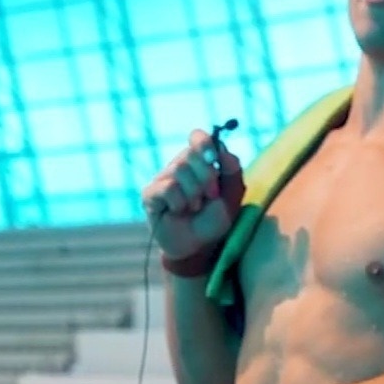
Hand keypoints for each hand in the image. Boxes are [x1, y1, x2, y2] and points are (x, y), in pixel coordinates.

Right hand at [142, 130, 244, 259]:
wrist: (199, 246)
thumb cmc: (214, 220)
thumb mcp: (231, 197)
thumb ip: (232, 172)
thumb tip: (224, 151)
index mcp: (199, 162)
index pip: (197, 137)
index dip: (204, 142)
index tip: (213, 157)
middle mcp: (179, 167)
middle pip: (190, 154)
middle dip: (206, 176)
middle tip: (211, 195)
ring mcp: (163, 179)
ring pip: (179, 170)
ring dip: (194, 193)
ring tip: (195, 207)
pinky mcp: (150, 195)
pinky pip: (168, 187)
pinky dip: (180, 201)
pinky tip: (179, 211)